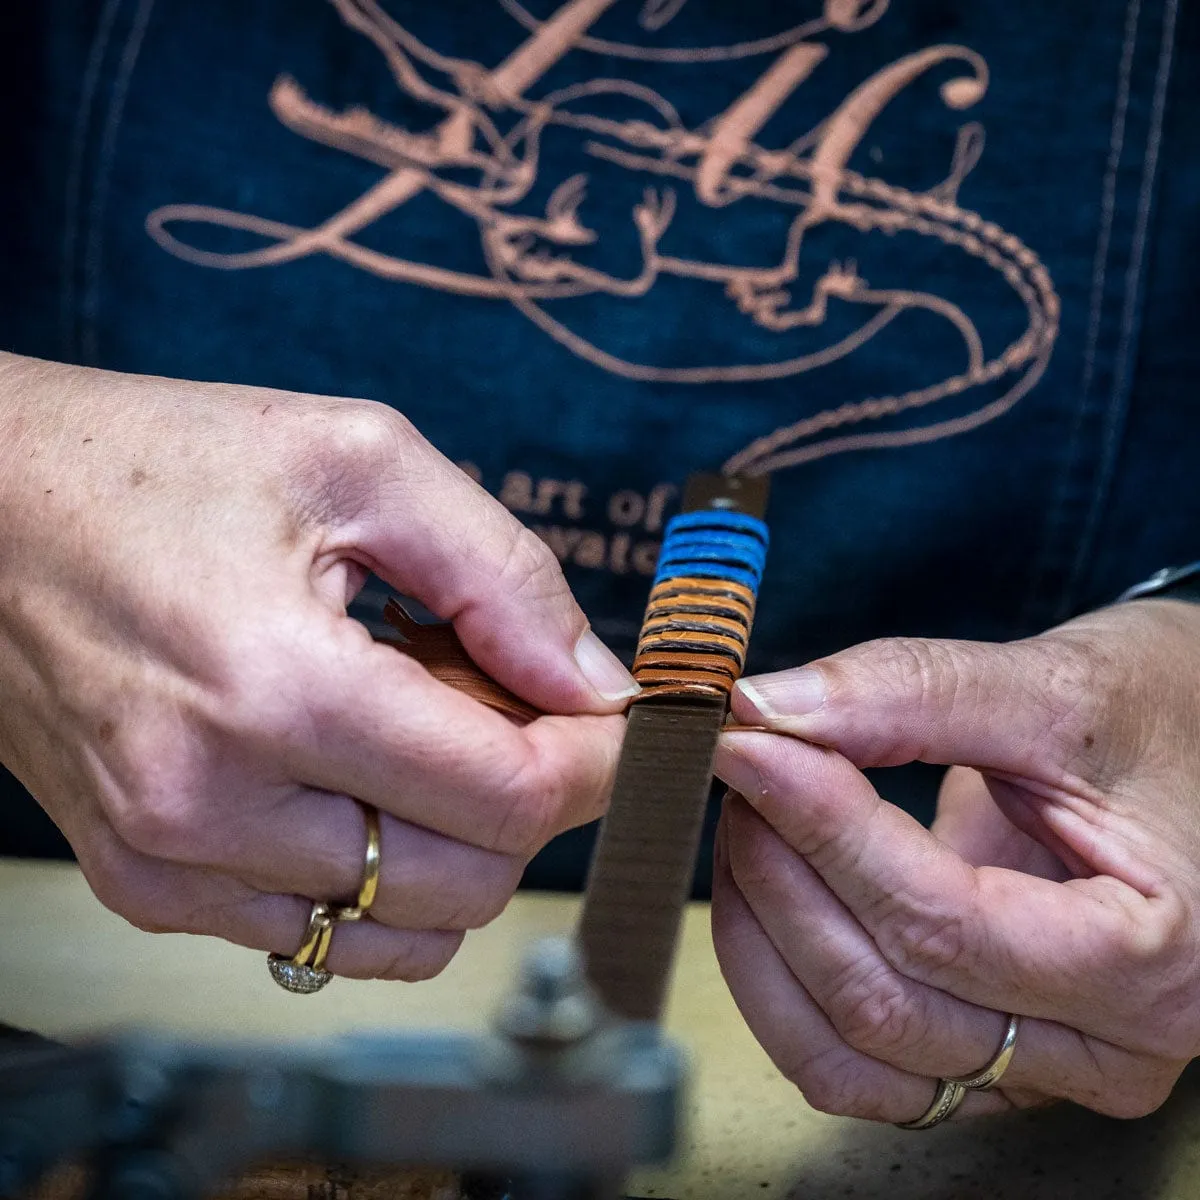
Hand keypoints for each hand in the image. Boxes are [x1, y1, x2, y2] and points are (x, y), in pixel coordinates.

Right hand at [0, 353, 634, 978]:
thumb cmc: (158, 464)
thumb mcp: (359, 463)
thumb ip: (503, 576)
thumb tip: (595, 682)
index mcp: (275, 690)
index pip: (504, 797)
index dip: (591, 764)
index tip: (615, 722)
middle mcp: (211, 807)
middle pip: (470, 878)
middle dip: (529, 796)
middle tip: (507, 699)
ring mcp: (171, 864)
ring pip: (406, 925)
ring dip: (457, 839)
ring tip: (422, 728)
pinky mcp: (149, 884)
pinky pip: (324, 933)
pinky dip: (381, 871)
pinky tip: (361, 775)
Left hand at [711, 599, 1199, 1121]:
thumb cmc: (1164, 717)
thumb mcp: (1059, 686)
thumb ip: (913, 692)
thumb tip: (769, 707)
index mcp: (1150, 959)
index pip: (940, 921)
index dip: (823, 830)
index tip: (749, 746)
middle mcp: (1102, 1046)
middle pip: (885, 997)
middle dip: (784, 874)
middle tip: (743, 769)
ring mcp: (1038, 1067)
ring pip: (851, 1050)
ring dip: (766, 934)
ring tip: (747, 820)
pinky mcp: (983, 1059)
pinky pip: (851, 1063)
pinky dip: (782, 981)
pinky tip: (764, 888)